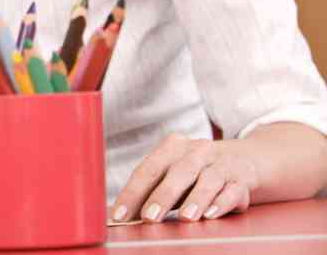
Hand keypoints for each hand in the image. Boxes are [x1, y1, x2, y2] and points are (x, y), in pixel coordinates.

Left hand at [112, 133, 259, 222]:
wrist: (246, 160)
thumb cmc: (197, 174)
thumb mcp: (174, 177)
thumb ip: (151, 193)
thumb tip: (123, 215)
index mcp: (173, 147)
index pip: (148, 169)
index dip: (132, 192)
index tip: (120, 214)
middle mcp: (198, 151)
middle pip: (177, 172)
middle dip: (161, 196)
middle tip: (149, 217)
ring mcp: (222, 163)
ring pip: (208, 180)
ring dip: (195, 199)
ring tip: (185, 218)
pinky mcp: (243, 178)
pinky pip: (233, 190)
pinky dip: (222, 202)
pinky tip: (211, 214)